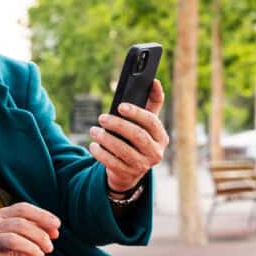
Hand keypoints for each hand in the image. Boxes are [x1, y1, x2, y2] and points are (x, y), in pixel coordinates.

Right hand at [0, 203, 60, 255]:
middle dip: (40, 234)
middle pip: (20, 222)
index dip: (42, 215)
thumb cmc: (13, 253)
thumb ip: (39, 230)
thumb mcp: (26, 237)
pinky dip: (26, 252)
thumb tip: (55, 230)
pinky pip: (10, 250)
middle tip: (50, 246)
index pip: (23, 208)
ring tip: (43, 254)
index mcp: (2, 215)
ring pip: (14, 236)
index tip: (57, 225)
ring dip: (33, 244)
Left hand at [88, 78, 168, 192]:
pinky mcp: (127, 174)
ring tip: (93, 130)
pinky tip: (93, 146)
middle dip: (118, 125)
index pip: (152, 122)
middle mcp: (156, 152)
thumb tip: (154, 81)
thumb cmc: (137, 140)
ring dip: (106, 139)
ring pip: (123, 150)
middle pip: (137, 136)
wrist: (129, 171)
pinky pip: (112, 163)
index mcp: (161, 137)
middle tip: (102, 118)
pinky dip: (101, 153)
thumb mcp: (146, 125)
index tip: (120, 106)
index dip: (136, 113)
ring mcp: (143, 165)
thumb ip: (151, 104)